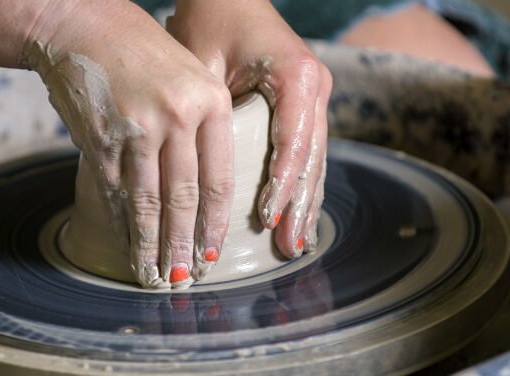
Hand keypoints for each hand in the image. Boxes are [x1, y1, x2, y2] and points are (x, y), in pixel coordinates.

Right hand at [22, 1, 233, 288]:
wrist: (82, 24)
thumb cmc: (142, 51)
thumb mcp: (190, 75)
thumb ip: (204, 126)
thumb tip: (203, 192)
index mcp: (211, 101)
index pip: (218, 178)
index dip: (214, 223)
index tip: (214, 251)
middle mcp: (177, 116)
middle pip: (184, 198)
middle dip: (185, 245)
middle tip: (186, 277)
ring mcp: (137, 127)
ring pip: (147, 201)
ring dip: (150, 244)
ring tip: (154, 274)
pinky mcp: (101, 136)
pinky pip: (115, 190)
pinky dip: (121, 221)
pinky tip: (127, 242)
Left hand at [168, 0, 331, 258]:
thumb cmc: (210, 19)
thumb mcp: (203, 63)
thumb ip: (209, 112)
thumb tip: (193, 175)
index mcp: (296, 75)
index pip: (294, 142)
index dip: (281, 185)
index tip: (266, 219)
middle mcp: (315, 86)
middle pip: (312, 158)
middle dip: (299, 205)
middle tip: (288, 247)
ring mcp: (315, 95)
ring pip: (316, 159)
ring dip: (305, 203)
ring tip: (296, 243)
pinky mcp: (305, 103)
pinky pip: (308, 151)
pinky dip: (302, 184)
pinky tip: (298, 214)